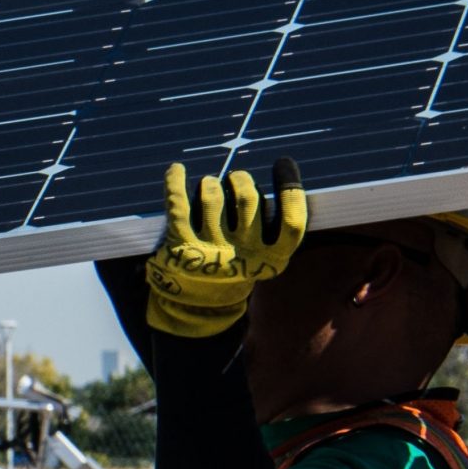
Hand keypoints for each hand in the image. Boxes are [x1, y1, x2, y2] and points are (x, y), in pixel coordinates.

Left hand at [145, 159, 306, 337]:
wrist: (198, 306)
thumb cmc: (236, 267)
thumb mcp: (263, 257)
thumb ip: (270, 226)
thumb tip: (274, 175)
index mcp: (271, 260)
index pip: (292, 222)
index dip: (291, 187)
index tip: (283, 162)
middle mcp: (243, 255)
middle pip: (248, 198)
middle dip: (241, 179)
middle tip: (235, 180)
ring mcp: (211, 250)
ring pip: (212, 195)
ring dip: (210, 183)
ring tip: (209, 186)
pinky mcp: (182, 246)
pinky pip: (178, 204)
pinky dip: (175, 182)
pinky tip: (177, 170)